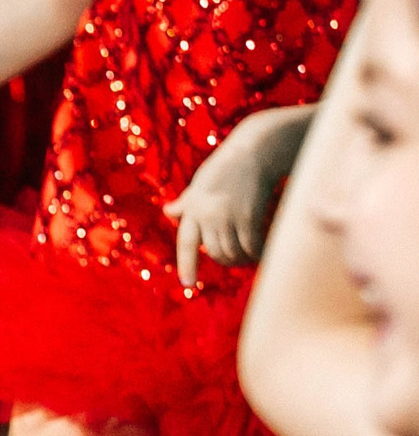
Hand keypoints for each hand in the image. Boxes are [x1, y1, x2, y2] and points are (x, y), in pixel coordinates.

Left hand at [167, 112, 290, 286]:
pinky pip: (253, 248)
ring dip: (244, 259)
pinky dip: (260, 254)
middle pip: (215, 253)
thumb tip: (168, 212)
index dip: (187, 265)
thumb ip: (187, 202)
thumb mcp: (200, 183)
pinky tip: (266, 251)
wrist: (254, 150)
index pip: (186, 242)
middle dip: (227, 261)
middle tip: (240, 259)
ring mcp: (227, 215)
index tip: (188, 285)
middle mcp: (206, 213)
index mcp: (193, 207)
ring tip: (253, 255)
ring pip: (233, 253)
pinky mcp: (249, 216)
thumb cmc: (227, 166)